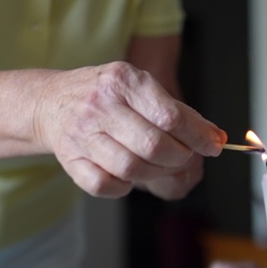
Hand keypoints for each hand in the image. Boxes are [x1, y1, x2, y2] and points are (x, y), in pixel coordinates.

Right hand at [32, 62, 224, 197]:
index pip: (169, 115)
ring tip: (161, 165)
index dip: (198, 136)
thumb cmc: (105, 94)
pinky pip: (106, 186)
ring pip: (132, 169)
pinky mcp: (70, 161)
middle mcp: (100, 105)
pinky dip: (124, 186)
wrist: (50, 101)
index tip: (213, 146)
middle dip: (179, 157)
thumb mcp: (140, 87)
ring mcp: (82, 135)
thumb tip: (216, 137)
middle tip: (184, 156)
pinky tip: (129, 174)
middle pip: (154, 146)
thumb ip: (180, 111)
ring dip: (156, 173)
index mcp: (123, 81)